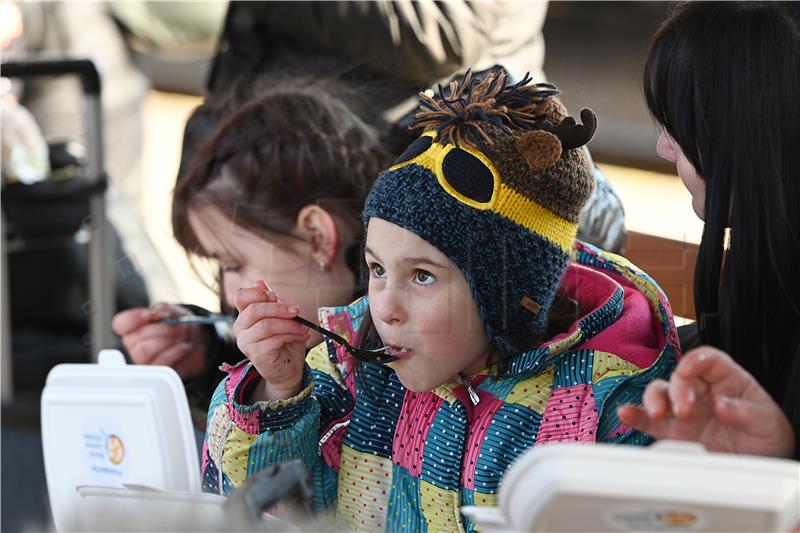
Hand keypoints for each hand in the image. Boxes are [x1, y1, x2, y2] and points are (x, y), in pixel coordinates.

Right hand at [111, 303, 207, 379]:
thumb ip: (164, 310)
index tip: (152, 315)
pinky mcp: (159, 371)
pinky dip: (176, 352)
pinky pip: (160, 363)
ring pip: (144, 351)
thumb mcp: (174, 312)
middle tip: (178, 325)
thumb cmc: (180, 326)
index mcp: (134, 328)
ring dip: (167, 340)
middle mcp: (135, 345)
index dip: (134, 318)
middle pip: (136, 338)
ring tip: (181, 334)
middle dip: (161, 329)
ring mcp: (145, 361)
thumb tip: (159, 313)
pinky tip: (184, 346)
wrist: (197, 342)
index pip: (120, 324)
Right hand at [233, 280, 309, 401]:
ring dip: (289, 324)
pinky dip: (291, 335)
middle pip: (254, 310)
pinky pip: (274, 339)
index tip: (275, 295)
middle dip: (279, 308)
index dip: (257, 293)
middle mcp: (240, 328)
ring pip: (266, 325)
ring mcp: (246, 343)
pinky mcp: (256, 354)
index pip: (241, 297)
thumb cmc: (285, 341)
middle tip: (297, 310)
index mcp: (245, 316)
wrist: (288, 369)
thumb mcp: (282, 318)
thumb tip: (260, 282)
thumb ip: (272, 302)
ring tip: (303, 328)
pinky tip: (302, 336)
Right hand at [618, 346, 794, 457]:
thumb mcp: (765, 421)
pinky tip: (626, 414)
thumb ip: (744, 411)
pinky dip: (635, 416)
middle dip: (676, 390)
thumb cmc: (764, 433)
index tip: (687, 370)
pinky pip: (648, 420)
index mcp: (725, 378)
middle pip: (679, 377)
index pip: (706, 359)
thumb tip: (722, 404)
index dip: (694, 360)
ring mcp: (683, 409)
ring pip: (659, 393)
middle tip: (683, 411)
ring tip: (658, 414)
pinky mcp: (672, 431)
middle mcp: (700, 390)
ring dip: (653, 400)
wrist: (759, 461)